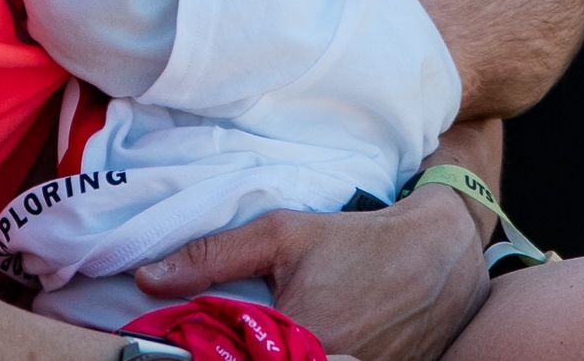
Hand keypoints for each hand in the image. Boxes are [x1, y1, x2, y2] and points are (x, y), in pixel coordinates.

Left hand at [131, 186, 489, 360]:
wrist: (437, 258)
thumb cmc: (357, 241)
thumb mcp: (281, 234)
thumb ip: (211, 257)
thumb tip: (147, 279)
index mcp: (301, 336)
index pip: (229, 357)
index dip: (206, 347)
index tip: (192, 334)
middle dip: (241, 350)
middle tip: (234, 328)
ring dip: (270, 354)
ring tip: (270, 330)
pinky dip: (304, 357)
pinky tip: (295, 341)